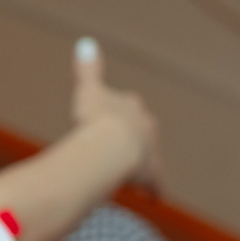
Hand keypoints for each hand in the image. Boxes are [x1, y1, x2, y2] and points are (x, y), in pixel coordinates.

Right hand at [71, 38, 159, 192]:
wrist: (110, 148)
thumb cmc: (95, 119)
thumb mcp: (88, 90)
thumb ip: (88, 69)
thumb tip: (85, 42)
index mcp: (131, 106)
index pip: (129, 107)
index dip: (118, 114)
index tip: (111, 120)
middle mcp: (145, 126)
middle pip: (143, 130)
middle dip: (135, 137)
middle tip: (125, 146)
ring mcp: (149, 151)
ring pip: (149, 156)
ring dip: (142, 162)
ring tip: (134, 172)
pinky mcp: (150, 175)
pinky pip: (153, 183)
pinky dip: (153, 189)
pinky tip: (154, 198)